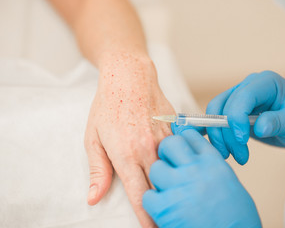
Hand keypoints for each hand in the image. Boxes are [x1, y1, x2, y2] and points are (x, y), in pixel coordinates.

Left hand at [84, 56, 174, 226]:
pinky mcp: (175, 130)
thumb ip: (97, 171)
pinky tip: (183, 169)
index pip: (140, 196)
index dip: (148, 218)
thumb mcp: (93, 138)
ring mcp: (165, 139)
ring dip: (175, 185)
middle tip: (167, 218)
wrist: (130, 77)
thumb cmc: (108, 106)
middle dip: (164, 206)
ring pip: (174, 170)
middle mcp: (149, 150)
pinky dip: (181, 163)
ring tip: (178, 197)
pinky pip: (180, 152)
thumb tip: (94, 198)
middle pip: (161, 187)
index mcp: (126, 155)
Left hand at [143, 129, 260, 227]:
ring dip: (159, 178)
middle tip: (168, 163)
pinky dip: (153, 202)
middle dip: (166, 152)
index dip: (183, 141)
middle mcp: (195, 170)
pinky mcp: (165, 208)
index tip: (180, 147)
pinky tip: (163, 206)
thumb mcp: (228, 182)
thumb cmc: (237, 218)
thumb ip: (209, 167)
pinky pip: (147, 196)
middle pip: (169, 144)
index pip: (190, 136)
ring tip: (168, 189)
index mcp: (213, 162)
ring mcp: (179, 187)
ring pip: (156, 168)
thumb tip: (195, 162)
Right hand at [206, 71, 284, 164]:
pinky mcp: (234, 112)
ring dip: (220, 137)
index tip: (242, 140)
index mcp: (265, 82)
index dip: (236, 118)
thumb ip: (277, 121)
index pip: (242, 97)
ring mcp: (239, 98)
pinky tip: (225, 150)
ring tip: (237, 157)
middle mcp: (248, 87)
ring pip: (215, 115)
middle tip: (240, 157)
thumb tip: (260, 128)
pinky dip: (218, 136)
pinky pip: (217, 122)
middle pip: (223, 107)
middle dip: (227, 133)